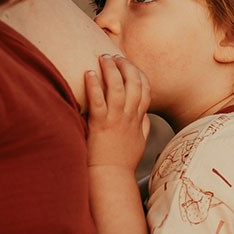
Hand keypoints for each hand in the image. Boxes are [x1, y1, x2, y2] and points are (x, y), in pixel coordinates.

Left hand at [85, 54, 150, 171]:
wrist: (111, 177)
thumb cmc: (123, 161)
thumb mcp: (140, 142)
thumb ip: (143, 126)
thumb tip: (145, 115)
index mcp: (139, 118)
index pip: (145, 89)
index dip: (139, 73)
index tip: (129, 65)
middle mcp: (129, 116)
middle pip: (133, 83)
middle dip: (125, 66)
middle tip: (114, 56)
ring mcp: (116, 120)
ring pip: (117, 88)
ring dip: (111, 69)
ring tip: (103, 58)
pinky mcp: (100, 125)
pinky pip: (98, 100)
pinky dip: (94, 85)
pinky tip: (88, 73)